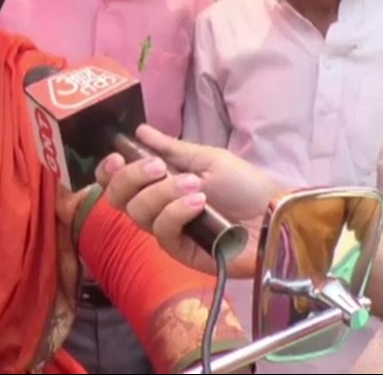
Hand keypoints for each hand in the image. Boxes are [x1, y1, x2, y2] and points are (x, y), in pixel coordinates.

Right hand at [95, 124, 283, 276]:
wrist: (274, 214)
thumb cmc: (244, 185)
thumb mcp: (207, 158)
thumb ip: (170, 148)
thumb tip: (138, 130)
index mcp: (158, 184)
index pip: (117, 183)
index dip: (108, 173)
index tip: (116, 158)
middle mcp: (156, 208)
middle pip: (119, 199)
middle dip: (131, 178)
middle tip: (157, 167)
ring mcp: (167, 231)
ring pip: (139, 213)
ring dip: (162, 193)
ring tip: (195, 185)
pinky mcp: (180, 251)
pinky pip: (163, 231)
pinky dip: (176, 212)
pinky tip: (198, 202)